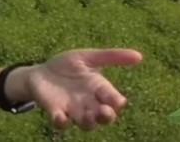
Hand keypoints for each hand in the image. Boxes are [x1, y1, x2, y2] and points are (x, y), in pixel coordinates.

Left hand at [23, 48, 143, 130]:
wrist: (40, 72)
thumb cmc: (67, 66)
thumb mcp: (87, 57)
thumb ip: (111, 57)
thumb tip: (139, 56)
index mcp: (99, 89)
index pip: (113, 99)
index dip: (116, 101)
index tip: (118, 101)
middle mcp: (89, 103)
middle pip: (104, 117)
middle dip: (106, 117)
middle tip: (105, 112)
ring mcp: (73, 110)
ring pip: (86, 124)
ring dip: (89, 122)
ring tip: (87, 116)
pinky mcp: (56, 112)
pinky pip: (62, 123)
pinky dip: (62, 122)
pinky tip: (62, 117)